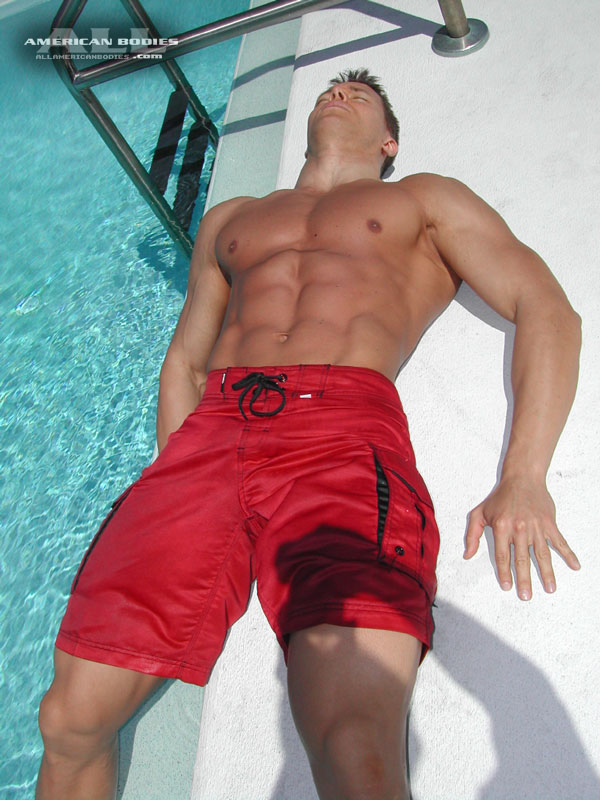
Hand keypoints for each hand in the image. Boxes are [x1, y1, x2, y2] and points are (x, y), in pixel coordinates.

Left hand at [464, 477, 579, 598]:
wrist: (522, 478)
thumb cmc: (500, 497)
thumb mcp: (479, 513)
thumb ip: (472, 535)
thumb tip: (467, 555)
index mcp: (501, 527)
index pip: (503, 555)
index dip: (504, 572)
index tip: (507, 587)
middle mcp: (519, 528)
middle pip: (522, 559)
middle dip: (524, 579)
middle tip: (526, 596)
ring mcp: (536, 526)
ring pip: (542, 554)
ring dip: (547, 573)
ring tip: (549, 588)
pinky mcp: (549, 523)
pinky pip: (560, 541)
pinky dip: (568, 554)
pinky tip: (575, 566)